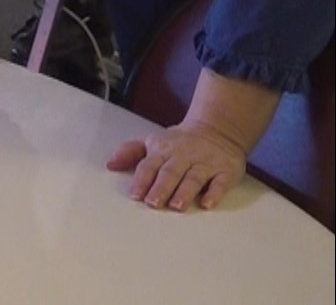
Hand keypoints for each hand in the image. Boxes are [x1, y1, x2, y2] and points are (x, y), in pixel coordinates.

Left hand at [108, 122, 248, 212]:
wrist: (217, 129)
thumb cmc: (179, 142)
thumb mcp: (152, 141)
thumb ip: (130, 152)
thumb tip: (110, 165)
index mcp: (163, 149)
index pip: (149, 165)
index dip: (142, 179)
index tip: (135, 194)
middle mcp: (183, 156)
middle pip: (170, 172)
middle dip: (161, 188)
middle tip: (153, 203)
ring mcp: (205, 163)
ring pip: (194, 177)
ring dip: (184, 192)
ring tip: (176, 206)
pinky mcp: (226, 170)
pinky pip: (220, 182)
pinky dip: (214, 193)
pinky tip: (207, 203)